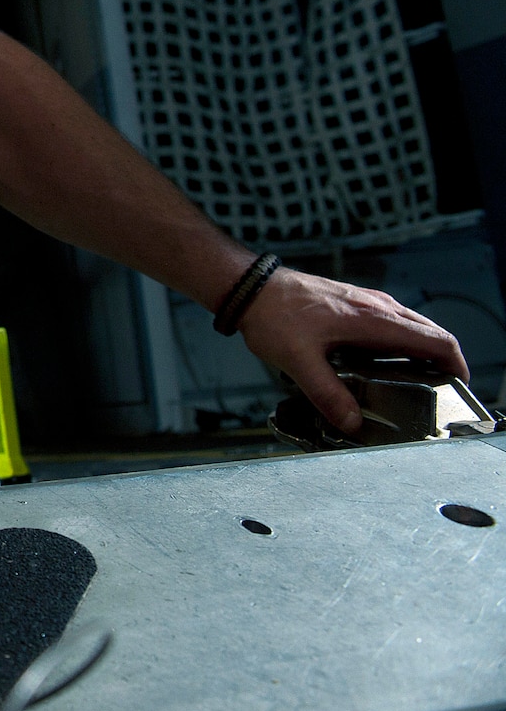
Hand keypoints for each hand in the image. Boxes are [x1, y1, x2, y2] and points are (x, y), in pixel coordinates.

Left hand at [237, 267, 468, 432]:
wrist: (251, 287)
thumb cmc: (273, 316)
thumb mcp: (297, 361)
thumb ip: (327, 394)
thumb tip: (352, 423)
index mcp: (374, 320)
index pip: (436, 340)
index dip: (457, 366)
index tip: (459, 390)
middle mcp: (379, 307)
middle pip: (431, 333)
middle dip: (444, 363)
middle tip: (439, 395)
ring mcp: (367, 301)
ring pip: (412, 327)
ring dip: (423, 352)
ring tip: (416, 385)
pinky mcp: (354, 302)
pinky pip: (392, 323)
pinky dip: (402, 343)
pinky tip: (384, 365)